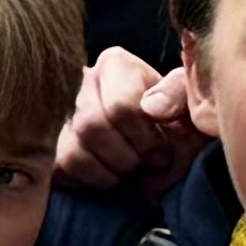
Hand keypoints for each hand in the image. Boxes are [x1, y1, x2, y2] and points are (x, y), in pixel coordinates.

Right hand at [53, 46, 199, 195]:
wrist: (170, 149)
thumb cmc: (181, 125)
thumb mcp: (192, 104)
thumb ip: (179, 93)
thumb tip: (150, 108)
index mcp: (116, 65)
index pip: (121, 106)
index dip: (147, 138)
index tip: (164, 151)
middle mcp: (82, 82)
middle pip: (92, 127)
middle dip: (128, 156)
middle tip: (148, 164)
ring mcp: (63, 113)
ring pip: (75, 151)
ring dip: (112, 171)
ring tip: (132, 169)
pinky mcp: (53, 145)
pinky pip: (64, 169)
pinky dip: (94, 180)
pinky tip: (112, 175)